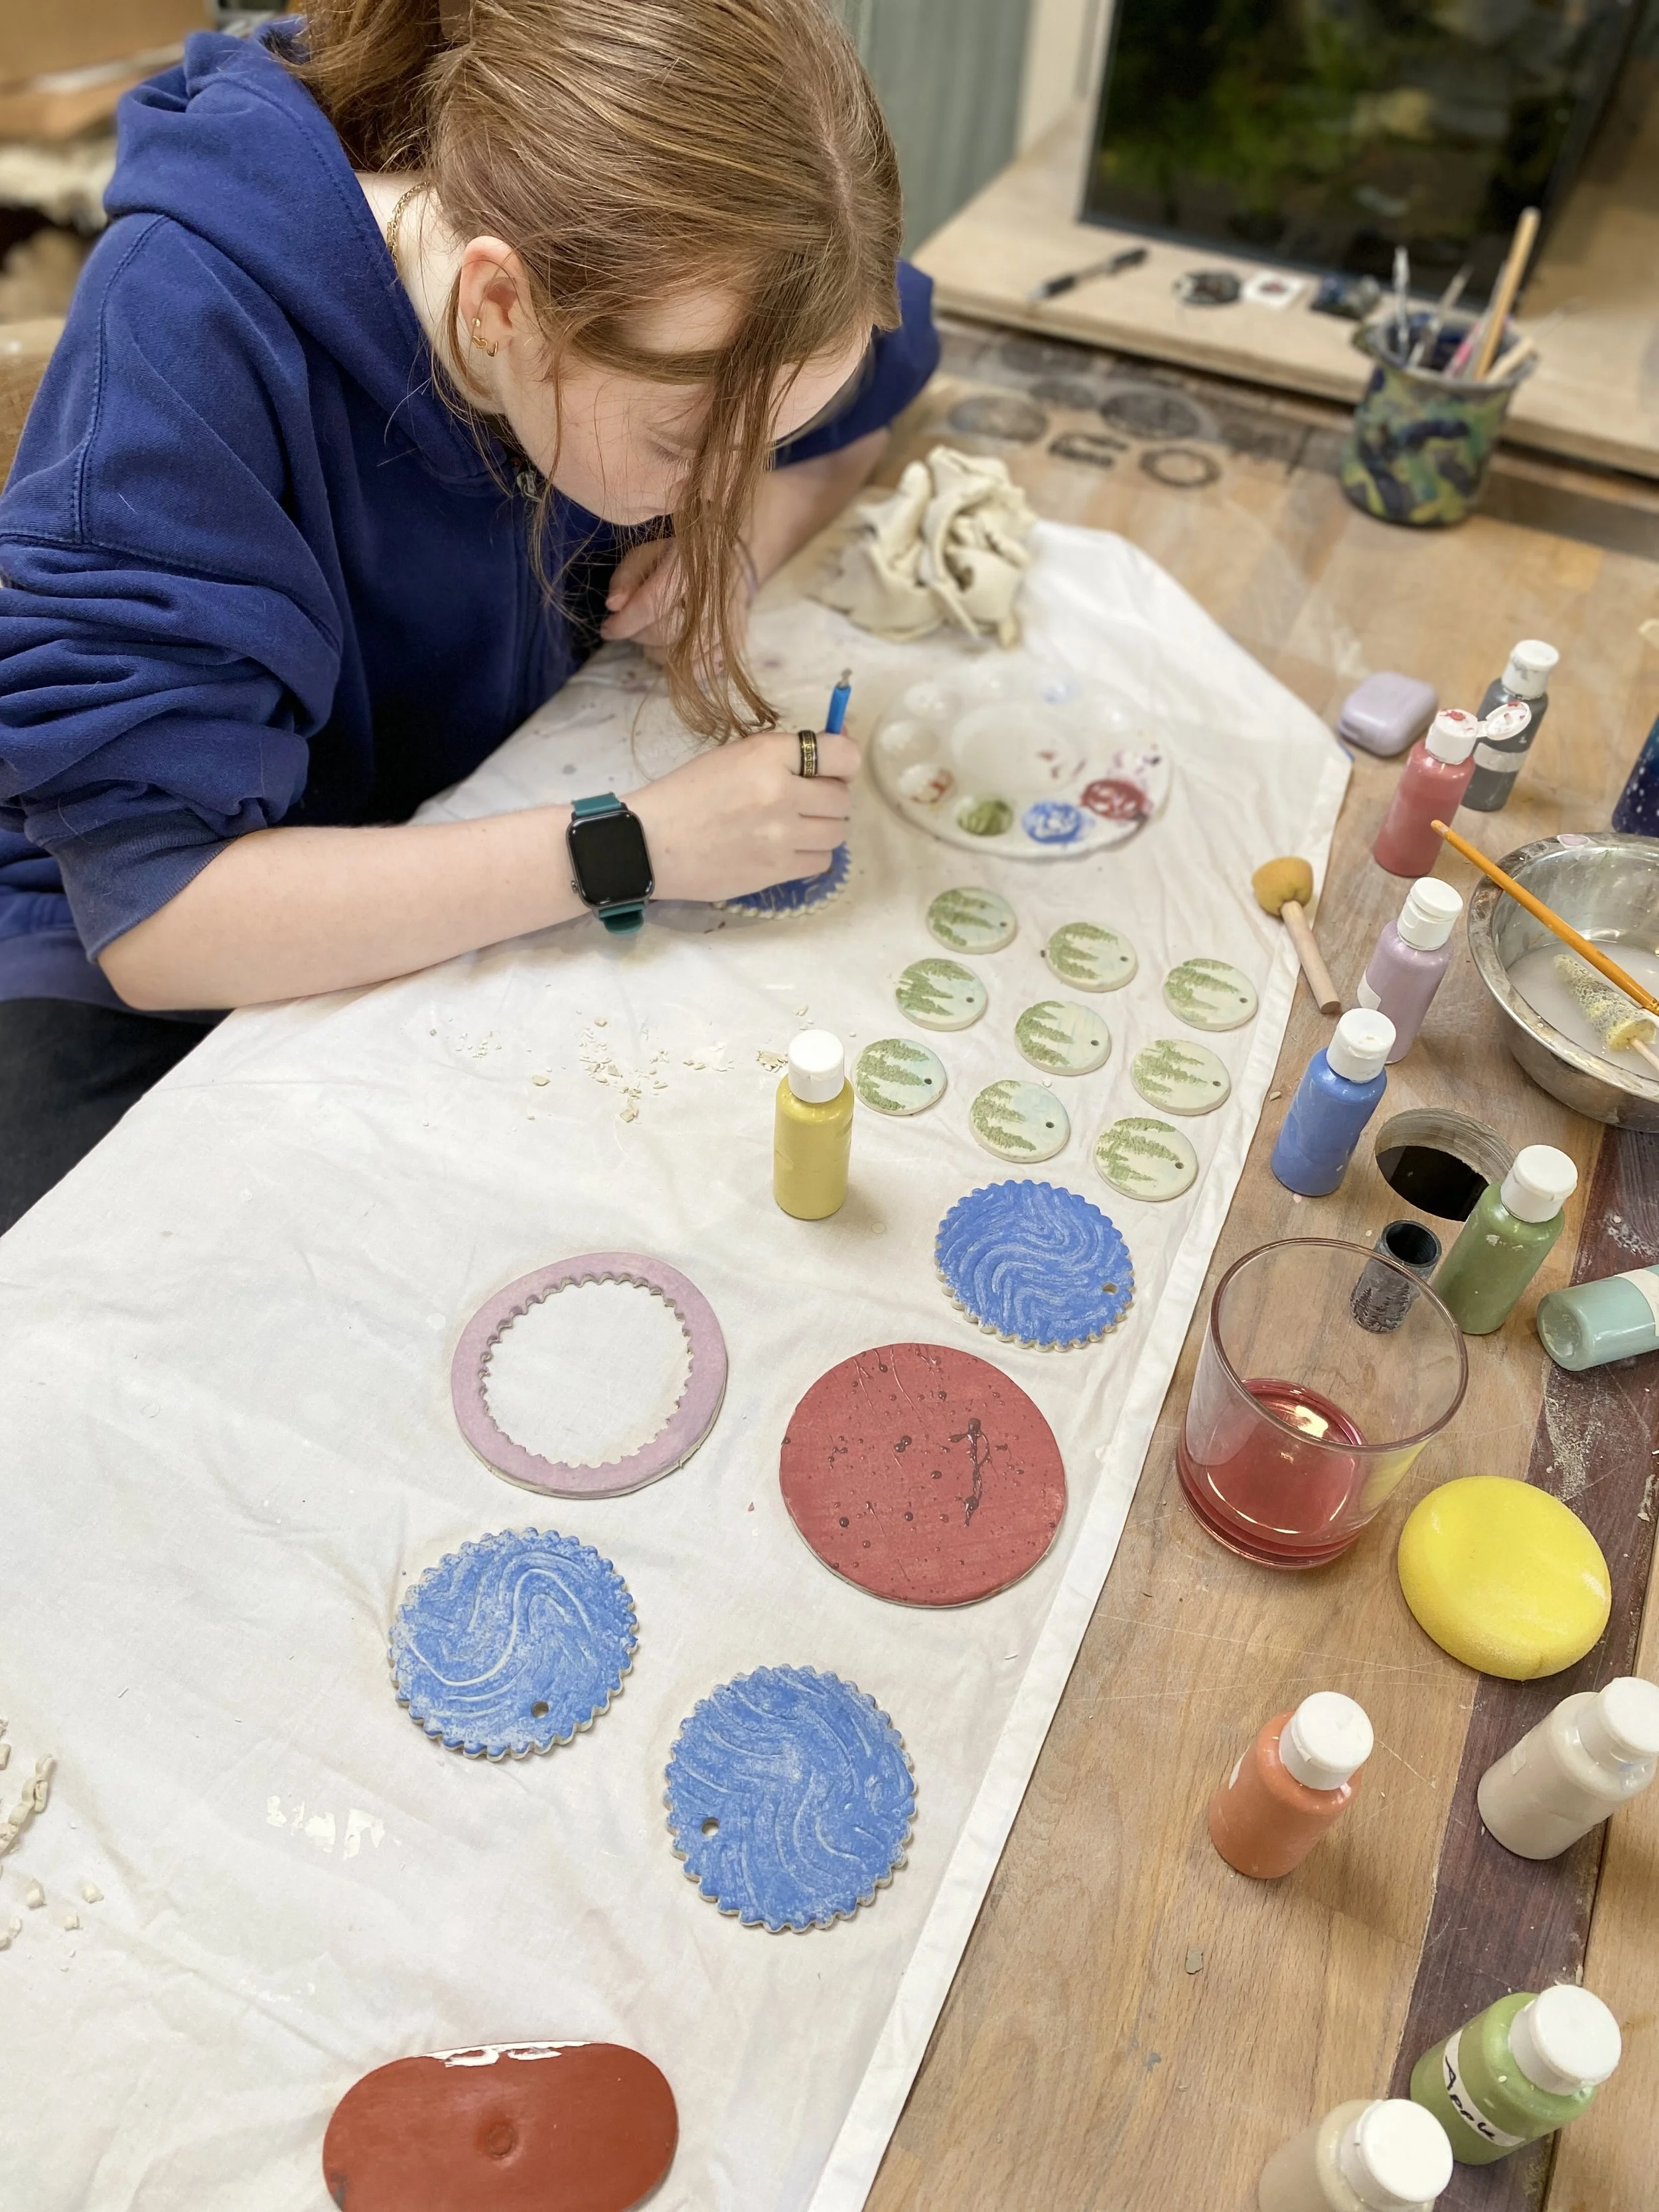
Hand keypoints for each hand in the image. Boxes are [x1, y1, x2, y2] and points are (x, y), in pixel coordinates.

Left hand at [600, 537, 755, 666]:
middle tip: (632, 624)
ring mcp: (728, 622)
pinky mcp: (733, 644)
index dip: (625, 622)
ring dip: (656, 650)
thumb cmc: (681, 561)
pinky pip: (696, 670)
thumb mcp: (649, 555)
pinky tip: (672, 646)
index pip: (652, 602)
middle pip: (665, 632)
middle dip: (639, 633)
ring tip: (653, 632)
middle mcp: (714, 594)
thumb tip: (613, 606)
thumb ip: (627, 576)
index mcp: (690, 565)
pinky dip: (677, 665)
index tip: (608, 629)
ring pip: (678, 655)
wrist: (731, 566)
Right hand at [630, 729, 857, 902]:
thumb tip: (842, 747)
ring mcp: (781, 837)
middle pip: (842, 798)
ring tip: (792, 825)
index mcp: (767, 756)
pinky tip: (784, 847)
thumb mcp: (734, 756)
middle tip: (803, 799)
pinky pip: (821, 861)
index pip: (842, 754)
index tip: (830, 766)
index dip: (842, 761)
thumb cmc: (687, 794)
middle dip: (828, 797)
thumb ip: (786, 752)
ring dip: (822, 827)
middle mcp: (781, 795)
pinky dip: (810, 854)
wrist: (650, 843)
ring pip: (837, 832)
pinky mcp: (776, 871)